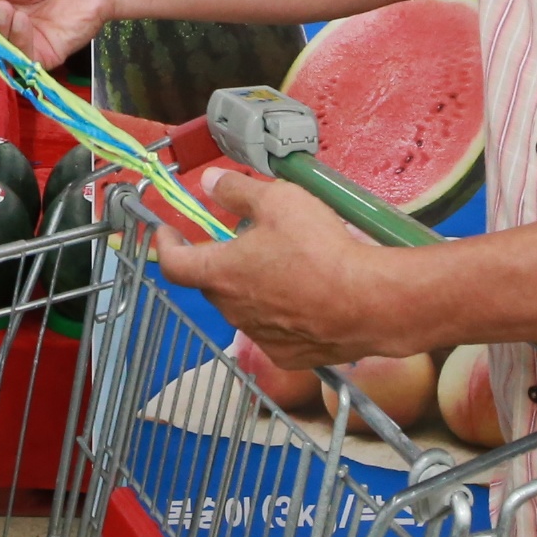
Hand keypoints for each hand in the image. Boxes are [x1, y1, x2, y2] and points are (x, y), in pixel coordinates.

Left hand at [146, 171, 402, 365]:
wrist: (369, 302)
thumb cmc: (320, 248)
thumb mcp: (279, 200)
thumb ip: (239, 190)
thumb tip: (210, 181)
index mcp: (221, 274)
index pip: (174, 264)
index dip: (166, 244)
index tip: (168, 231)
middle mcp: (233, 310)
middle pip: (213, 283)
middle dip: (222, 261)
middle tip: (247, 240)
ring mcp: (260, 337)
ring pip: (245, 307)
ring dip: (254, 287)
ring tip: (287, 266)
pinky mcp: (288, 356)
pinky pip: (275, 331)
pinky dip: (281, 314)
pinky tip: (307, 299)